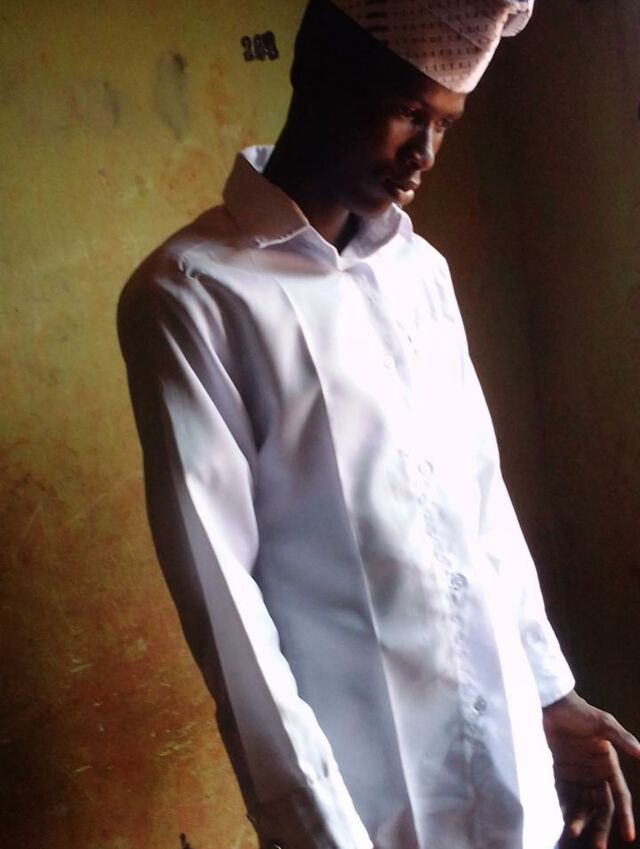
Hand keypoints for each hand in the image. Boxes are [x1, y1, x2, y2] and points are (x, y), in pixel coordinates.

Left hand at [543, 690, 639, 848]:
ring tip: (572, 831)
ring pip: (581, 804)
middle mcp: (594, 774)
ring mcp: (576, 774)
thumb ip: (622, 739)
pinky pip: (562, 795)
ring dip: (578, 819)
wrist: (551, 703)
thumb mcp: (603, 723)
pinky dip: (562, 807)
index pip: (621, 797)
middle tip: (597, 846)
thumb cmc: (579, 711)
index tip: (629, 836)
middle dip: (601, 827)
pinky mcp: (559, 772)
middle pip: (601, 807)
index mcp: (609, 766)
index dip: (626, 817)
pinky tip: (559, 819)